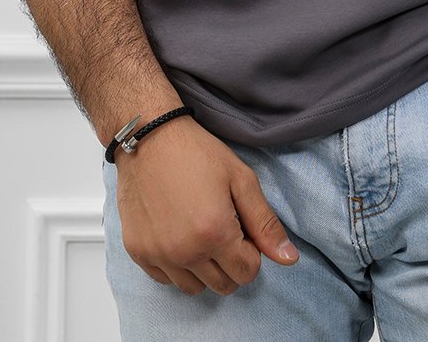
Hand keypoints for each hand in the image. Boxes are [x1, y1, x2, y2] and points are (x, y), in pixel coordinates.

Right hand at [114, 116, 299, 296]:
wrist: (149, 138)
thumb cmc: (197, 153)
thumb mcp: (241, 179)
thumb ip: (265, 223)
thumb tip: (289, 259)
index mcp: (215, 234)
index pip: (248, 273)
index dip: (251, 251)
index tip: (241, 227)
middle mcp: (185, 252)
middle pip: (223, 285)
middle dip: (231, 262)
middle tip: (222, 228)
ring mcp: (158, 255)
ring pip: (194, 289)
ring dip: (204, 269)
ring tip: (199, 233)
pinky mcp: (138, 253)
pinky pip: (165, 280)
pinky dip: (176, 266)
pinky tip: (177, 235)